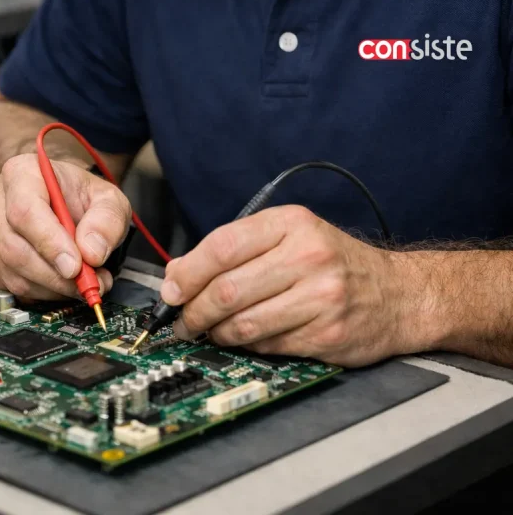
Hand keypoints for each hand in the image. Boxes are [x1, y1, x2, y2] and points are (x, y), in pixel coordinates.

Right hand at [0, 154, 131, 300]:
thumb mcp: (108, 198)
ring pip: (11, 271)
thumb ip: (107, 220)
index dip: (49, 243)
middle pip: (14, 247)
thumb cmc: (78, 195)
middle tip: (88, 282)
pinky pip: (7, 284)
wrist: (64, 200)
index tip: (75, 265)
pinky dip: (38, 291)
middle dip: (54, 274)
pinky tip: (59, 283)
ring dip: (50, 286)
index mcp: (22, 173)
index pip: (25, 211)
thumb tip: (92, 251)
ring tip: (82, 283)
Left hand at [160, 205, 414, 366]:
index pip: (223, 246)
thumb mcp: (291, 235)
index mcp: (292, 223)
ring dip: (217, 334)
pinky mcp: (328, 335)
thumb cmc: (335, 261)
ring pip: (245, 324)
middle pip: (228, 289)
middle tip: (183, 320)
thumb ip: (238, 248)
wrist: (399, 293)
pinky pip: (269, 346)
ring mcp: (321, 297)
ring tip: (211, 332)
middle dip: (195, 311)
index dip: (188, 272)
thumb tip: (178, 275)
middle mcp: (308, 256)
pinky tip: (247, 340)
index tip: (171, 290)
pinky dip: (249, 346)